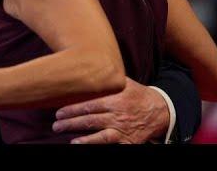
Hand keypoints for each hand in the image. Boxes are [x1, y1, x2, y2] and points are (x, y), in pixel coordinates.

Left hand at [52, 77, 169, 143]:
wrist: (160, 110)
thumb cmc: (137, 94)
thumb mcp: (124, 83)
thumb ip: (107, 80)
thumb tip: (85, 69)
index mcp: (115, 99)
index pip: (90, 105)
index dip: (73, 109)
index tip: (58, 112)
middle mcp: (118, 115)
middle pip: (91, 120)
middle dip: (71, 123)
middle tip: (56, 125)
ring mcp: (123, 130)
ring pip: (100, 136)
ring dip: (83, 139)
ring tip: (69, 139)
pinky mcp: (128, 142)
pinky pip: (112, 146)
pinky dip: (98, 147)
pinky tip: (84, 145)